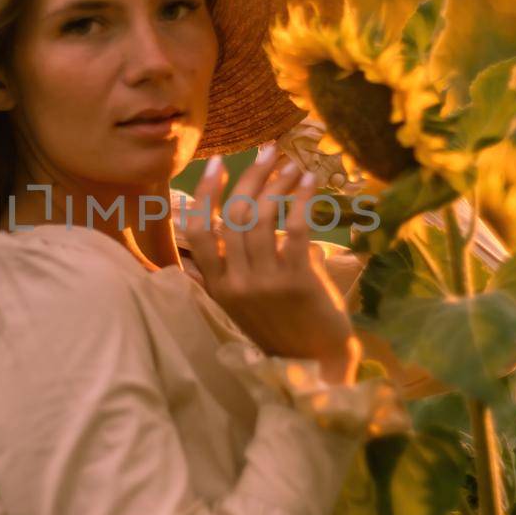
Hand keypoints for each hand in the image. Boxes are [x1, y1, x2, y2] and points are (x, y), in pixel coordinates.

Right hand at [182, 142, 360, 384]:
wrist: (316, 363)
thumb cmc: (281, 327)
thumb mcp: (241, 304)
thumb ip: (223, 273)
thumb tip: (203, 239)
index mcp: (218, 287)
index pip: (199, 231)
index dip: (205, 194)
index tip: (218, 164)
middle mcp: (237, 283)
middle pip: (236, 216)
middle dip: (252, 177)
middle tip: (268, 151)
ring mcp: (266, 282)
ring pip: (264, 218)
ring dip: (278, 183)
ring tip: (292, 164)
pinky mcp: (297, 281)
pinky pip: (295, 228)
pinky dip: (301, 199)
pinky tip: (309, 182)